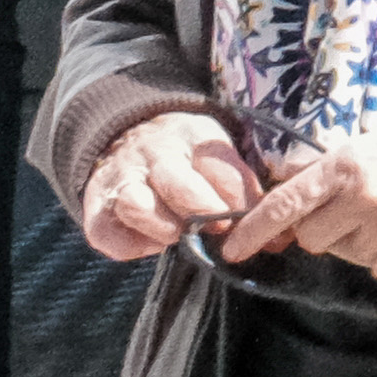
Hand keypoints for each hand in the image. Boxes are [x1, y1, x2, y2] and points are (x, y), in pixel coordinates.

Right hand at [77, 109, 260, 260]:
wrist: (133, 130)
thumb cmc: (190, 153)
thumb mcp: (219, 152)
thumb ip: (244, 188)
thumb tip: (280, 238)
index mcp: (193, 137)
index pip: (222, 169)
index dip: (243, 200)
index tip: (259, 221)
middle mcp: (154, 155)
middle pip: (178, 182)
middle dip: (204, 211)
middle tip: (221, 229)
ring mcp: (122, 178)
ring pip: (137, 204)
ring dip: (163, 226)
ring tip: (180, 237)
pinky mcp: (97, 204)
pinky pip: (105, 232)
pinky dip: (129, 245)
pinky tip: (152, 245)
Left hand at [216, 112, 376, 282]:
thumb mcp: (366, 144)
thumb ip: (326, 172)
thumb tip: (282, 196)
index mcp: (346, 168)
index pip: (284, 206)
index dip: (253, 232)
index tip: (232, 251)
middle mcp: (363, 201)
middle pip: (312, 239)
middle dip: (326, 228)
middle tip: (353, 209)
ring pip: (347, 256)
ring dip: (360, 242)